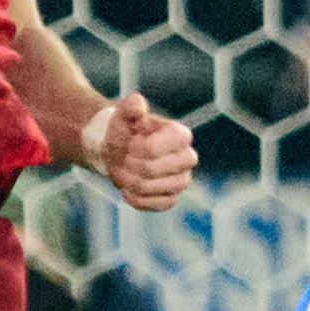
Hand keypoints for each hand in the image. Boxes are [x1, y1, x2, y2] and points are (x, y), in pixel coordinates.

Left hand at [93, 91, 195, 210]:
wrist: (121, 151)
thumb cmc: (125, 130)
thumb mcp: (124, 113)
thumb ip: (131, 105)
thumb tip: (138, 107)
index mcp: (180, 135)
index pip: (156, 148)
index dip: (137, 147)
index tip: (129, 142)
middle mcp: (187, 158)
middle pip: (151, 170)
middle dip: (129, 165)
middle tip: (122, 158)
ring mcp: (182, 180)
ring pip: (150, 188)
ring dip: (128, 181)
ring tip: (123, 170)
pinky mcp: (172, 198)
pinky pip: (154, 204)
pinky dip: (135, 198)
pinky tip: (127, 189)